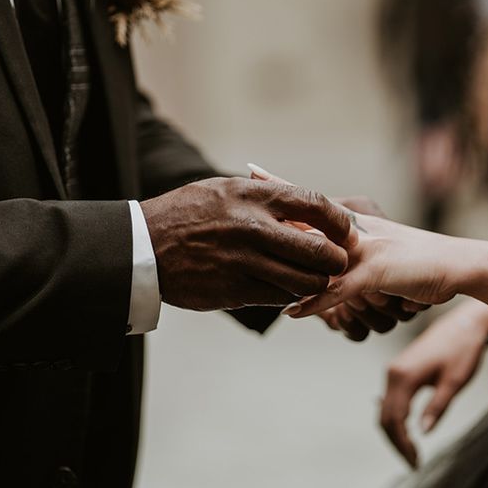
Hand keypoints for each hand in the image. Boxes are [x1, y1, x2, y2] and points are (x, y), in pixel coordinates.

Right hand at [141, 177, 355, 310]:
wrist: (142, 246)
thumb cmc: (187, 213)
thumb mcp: (225, 189)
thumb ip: (266, 198)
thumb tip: (306, 212)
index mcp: (254, 197)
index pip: (316, 206)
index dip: (339, 223)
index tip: (345, 233)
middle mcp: (253, 229)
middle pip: (319, 251)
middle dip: (336, 260)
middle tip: (336, 263)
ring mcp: (244, 262)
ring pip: (304, 282)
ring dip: (315, 283)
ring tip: (311, 278)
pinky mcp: (234, 291)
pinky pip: (279, 298)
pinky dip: (288, 295)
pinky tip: (282, 288)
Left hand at [246, 169, 429, 338]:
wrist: (459, 264)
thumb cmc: (420, 262)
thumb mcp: (380, 257)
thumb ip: (351, 260)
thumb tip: (326, 270)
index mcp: (354, 225)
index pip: (311, 202)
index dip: (281, 185)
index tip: (252, 168)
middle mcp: (355, 231)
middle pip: (305, 215)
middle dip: (274, 201)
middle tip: (244, 180)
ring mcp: (364, 250)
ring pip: (315, 253)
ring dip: (283, 258)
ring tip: (250, 258)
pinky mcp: (377, 273)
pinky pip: (339, 289)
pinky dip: (316, 302)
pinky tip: (292, 311)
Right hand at [380, 301, 487, 466]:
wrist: (463, 324)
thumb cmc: (463, 351)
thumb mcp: (455, 382)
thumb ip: (438, 407)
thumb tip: (423, 432)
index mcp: (403, 376)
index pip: (394, 420)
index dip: (402, 444)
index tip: (416, 463)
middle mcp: (392, 373)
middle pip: (384, 417)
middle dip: (396, 443)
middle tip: (414, 463)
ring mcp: (394, 370)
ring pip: (385, 409)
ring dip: (396, 432)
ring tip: (414, 452)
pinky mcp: (399, 370)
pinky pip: (390, 400)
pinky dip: (396, 419)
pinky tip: (406, 432)